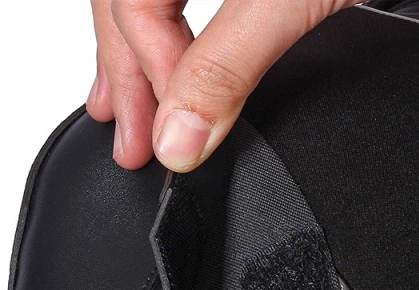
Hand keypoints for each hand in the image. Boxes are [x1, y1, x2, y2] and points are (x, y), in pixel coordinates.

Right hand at [87, 0, 358, 172]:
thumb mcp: (289, 1)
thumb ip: (230, 66)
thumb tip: (181, 136)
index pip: (133, 5)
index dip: (152, 78)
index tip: (175, 138)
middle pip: (128, 0)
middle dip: (130, 76)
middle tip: (133, 145)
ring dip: (143, 57)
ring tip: (130, 111)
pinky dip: (179, 33)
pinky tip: (176, 63)